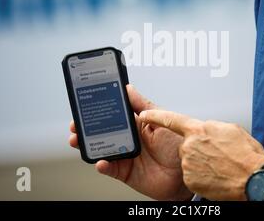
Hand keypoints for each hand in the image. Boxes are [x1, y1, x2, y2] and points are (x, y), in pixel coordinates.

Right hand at [68, 85, 192, 200]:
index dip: (99, 111)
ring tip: (78, 141)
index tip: (85, 106)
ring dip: (88, 145)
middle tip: (76, 125)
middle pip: (102, 132)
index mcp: (137, 125)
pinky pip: (110, 169)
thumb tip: (129, 88)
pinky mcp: (125, 172)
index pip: (114, 115)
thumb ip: (143, 105)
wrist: (187, 174)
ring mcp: (126, 156)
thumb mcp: (161, 119)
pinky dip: (103, 165)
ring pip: (101, 149)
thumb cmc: (178, 145)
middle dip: (86, 128)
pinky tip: (100, 161)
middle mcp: (129, 139)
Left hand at [139, 110, 263, 200]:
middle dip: (197, 148)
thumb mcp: (230, 130)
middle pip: (186, 144)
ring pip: (189, 160)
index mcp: (199, 130)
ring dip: (201, 162)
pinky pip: (192, 175)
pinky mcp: (190, 179)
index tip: (143, 114)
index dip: (155, 116)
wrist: (253, 178)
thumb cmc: (245, 155)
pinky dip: (202, 176)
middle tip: (215, 153)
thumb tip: (206, 129)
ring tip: (219, 165)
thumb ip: (212, 127)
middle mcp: (190, 145)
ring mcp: (188, 163)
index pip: (171, 119)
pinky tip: (215, 175)